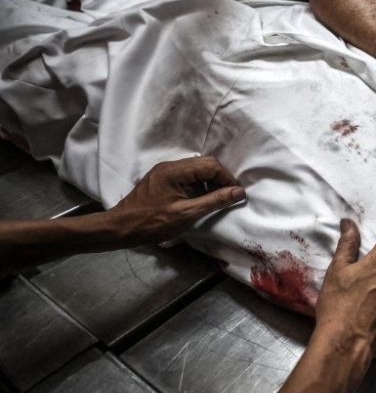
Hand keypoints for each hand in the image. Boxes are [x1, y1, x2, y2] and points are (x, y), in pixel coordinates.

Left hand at [109, 156, 244, 244]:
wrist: (120, 229)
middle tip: (229, 196)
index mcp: (175, 171)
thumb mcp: (186, 214)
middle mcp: (169, 166)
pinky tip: (201, 198)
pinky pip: (186, 175)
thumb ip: (214, 201)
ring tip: (217, 198)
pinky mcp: (161, 179)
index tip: (236, 194)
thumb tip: (239, 192)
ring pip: (196, 169)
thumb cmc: (152, 223)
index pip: (210, 165)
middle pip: (204, 163)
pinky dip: (198, 184)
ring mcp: (164, 172)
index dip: (226, 178)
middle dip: (220, 178)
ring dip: (210, 181)